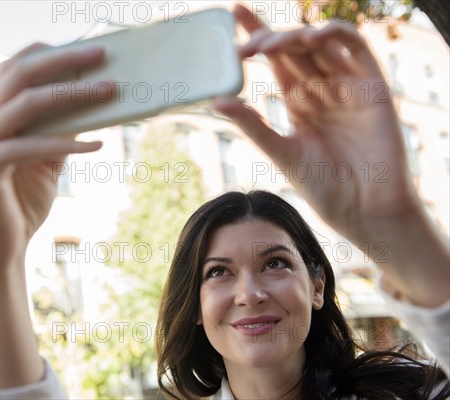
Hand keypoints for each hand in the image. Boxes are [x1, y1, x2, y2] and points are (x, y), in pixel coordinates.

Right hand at [0, 43, 112, 388]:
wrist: (2, 248)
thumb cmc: (24, 201)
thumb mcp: (48, 158)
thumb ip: (60, 128)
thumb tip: (93, 99)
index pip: (14, 69)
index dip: (48, 54)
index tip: (86, 49)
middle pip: (19, 75)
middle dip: (63, 62)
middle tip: (101, 56)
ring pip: (26, 104)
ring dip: (72, 96)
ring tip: (109, 92)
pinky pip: (30, 146)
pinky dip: (66, 143)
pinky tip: (97, 146)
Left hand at [213, 5, 417, 239]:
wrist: (363, 210)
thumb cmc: (324, 186)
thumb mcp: (282, 152)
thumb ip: (254, 125)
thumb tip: (216, 101)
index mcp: (298, 100)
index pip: (275, 58)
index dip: (257, 33)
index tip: (233, 14)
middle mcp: (321, 87)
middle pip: (294, 47)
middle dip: (269, 38)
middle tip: (245, 46)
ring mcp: (347, 85)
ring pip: (321, 44)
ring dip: (295, 37)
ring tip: (268, 47)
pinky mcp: (372, 86)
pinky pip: (357, 48)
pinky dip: (336, 36)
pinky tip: (312, 38)